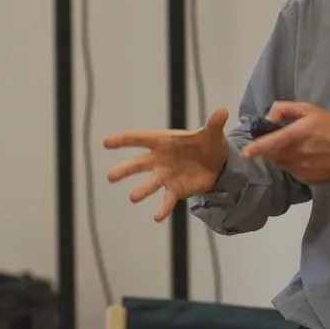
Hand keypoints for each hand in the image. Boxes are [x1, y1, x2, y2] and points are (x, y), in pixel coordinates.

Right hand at [103, 109, 230, 220]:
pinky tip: (157, 217)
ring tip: (133, 197)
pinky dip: (162, 209)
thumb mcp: (212, 134)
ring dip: (141, 190)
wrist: (217, 164)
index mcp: (163, 141)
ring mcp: (165, 175)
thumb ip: (214, 123)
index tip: (106, 142)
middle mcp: (159, 159)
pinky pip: (166, 200)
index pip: (140, 139)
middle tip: (111, 176)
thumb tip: (223, 110)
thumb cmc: (207, 143)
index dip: (123, 140)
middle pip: (138, 164)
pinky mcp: (175, 189)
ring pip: (149, 183)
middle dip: (124, 169)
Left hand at [242, 102, 329, 184]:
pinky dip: (291, 164)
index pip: (270, 144)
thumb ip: (285, 109)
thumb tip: (268, 119)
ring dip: (279, 156)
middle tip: (280, 140)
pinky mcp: (305, 179)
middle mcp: (296, 154)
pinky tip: (304, 158)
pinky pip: (290, 171)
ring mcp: (300, 168)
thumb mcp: (309, 109)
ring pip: (279, 163)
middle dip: (268, 148)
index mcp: (297, 135)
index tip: (245, 154)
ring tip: (294, 148)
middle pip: (271, 155)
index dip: (255, 149)